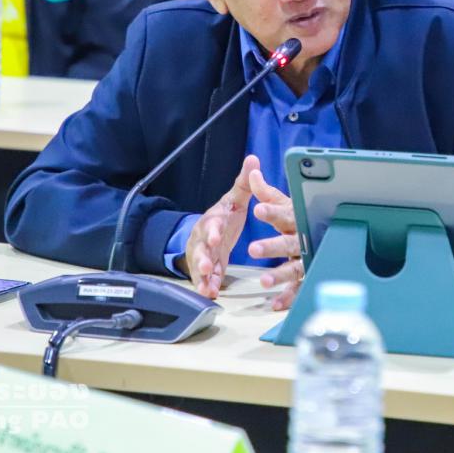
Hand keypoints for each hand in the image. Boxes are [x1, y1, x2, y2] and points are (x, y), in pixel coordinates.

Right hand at [183, 156, 257, 299]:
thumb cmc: (224, 215)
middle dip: (203, 258)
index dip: (213, 230)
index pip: (212, 223)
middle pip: (200, 248)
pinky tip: (210, 294)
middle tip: (208, 267)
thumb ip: (244, 182)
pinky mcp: (207, 269)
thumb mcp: (234, 199)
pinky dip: (207, 286)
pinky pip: (205, 279)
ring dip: (203, 277)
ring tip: (207, 288)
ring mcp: (203, 255)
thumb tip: (253, 158)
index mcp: (213, 220)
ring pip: (200, 266)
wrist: (210, 230)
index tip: (216, 236)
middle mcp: (204, 238)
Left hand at [246, 169, 302, 310]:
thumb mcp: (286, 204)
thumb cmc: (304, 217)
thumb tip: (252, 173)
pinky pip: (300, 288)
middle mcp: (305, 238)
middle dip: (272, 246)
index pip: (284, 213)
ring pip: (295, 267)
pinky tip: (275, 303)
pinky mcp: (310, 275)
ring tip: (263, 280)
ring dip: (280, 274)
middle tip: (253, 249)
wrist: (332, 232)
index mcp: (298, 218)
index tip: (258, 210)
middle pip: (289, 242)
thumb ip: (267, 193)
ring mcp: (310, 258)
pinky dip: (288, 297)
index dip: (271, 212)